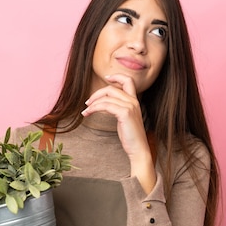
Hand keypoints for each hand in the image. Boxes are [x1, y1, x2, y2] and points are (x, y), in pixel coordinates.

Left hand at [82, 74, 155, 192]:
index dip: (117, 76)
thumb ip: (117, 109)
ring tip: (86, 111)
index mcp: (134, 101)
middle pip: (112, 88)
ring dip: (93, 103)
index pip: (128, 81)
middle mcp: (133, 101)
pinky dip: (94, 108)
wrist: (138, 149)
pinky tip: (88, 113)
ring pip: (107, 97)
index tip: (107, 77)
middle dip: (97, 94)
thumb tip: (103, 104)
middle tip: (87, 103)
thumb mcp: (124, 119)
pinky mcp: (125, 113)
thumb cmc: (130, 137)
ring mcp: (130, 106)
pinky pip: (106, 105)